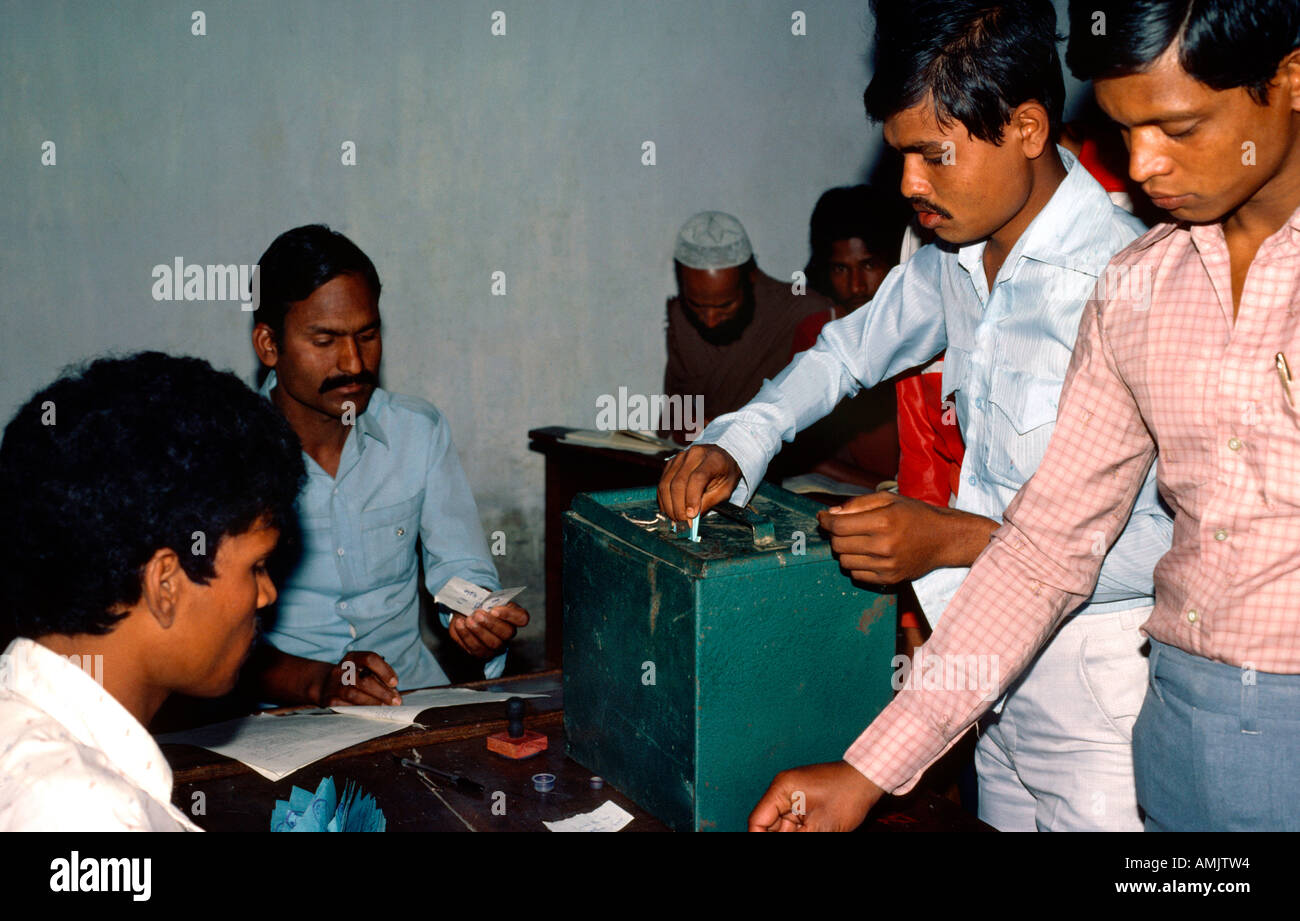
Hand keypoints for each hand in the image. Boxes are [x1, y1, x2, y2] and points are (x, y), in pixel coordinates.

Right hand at [319, 651, 401, 706]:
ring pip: (354, 694)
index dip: (384, 670)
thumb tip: (395, 695)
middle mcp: (341, 669)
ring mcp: (333, 685)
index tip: (395, 683)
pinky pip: (345, 707)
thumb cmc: (353, 678)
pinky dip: (359, 710)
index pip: (370, 658)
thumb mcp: (363, 670)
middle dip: (382, 692)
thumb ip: (380, 679)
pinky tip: (370, 712)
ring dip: (372, 703)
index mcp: (352, 658)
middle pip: (364, 680)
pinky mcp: (329, 700)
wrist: (325, 685)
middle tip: (395, 701)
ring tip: (385, 708)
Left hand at [449, 601, 528, 657]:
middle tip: (477, 614)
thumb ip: (486, 598)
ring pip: (493, 643)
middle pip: (508, 633)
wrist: (465, 613)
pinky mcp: (483, 652)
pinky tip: (460, 625)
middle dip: (491, 623)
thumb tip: (480, 601)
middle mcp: (508, 632)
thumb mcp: (484, 596)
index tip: (494, 610)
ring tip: (468, 620)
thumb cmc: (478, 603)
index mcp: (513, 615)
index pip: (522, 618)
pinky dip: (466, 636)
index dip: (510, 615)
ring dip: (478, 631)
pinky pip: (477, 649)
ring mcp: (497, 645)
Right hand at [657, 443, 741, 523]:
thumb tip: (692, 518)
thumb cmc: (725, 474)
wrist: (720, 457)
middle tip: (682, 522)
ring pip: (666, 483)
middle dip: (678, 506)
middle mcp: (693, 454)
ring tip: (675, 519)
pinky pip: (662, 483)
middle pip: (678, 482)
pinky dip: (664, 500)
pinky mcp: (670, 463)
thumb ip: (709, 502)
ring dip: (669, 505)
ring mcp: (679, 458)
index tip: (691, 515)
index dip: (692, 498)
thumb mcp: (725, 489)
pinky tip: (669, 510)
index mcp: (712, 459)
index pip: (697, 478)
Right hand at [748, 761, 883, 831]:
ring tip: (813, 831)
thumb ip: (796, 839)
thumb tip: (778, 841)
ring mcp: (795, 796)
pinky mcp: (806, 802)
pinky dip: (801, 833)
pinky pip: (795, 824)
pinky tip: (812, 832)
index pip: (758, 821)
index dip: (758, 838)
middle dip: (776, 837)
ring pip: (782, 827)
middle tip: (804, 835)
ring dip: (792, 834)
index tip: (762, 848)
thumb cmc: (847, 797)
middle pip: (769, 825)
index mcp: (781, 790)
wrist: (869, 780)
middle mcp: (783, 791)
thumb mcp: (819, 827)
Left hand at [817, 491, 958, 584]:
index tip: (823, 518)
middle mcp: (884, 545)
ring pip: (844, 561)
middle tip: (844, 528)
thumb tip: (830, 514)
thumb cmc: (915, 515)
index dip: (826, 521)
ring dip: (844, 551)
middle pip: (838, 545)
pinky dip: (855, 565)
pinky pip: (856, 575)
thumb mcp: (889, 499)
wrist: (943, 539)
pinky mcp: (889, 580)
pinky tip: (867, 555)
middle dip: (835, 535)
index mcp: (883, 521)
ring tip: (858, 541)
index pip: (839, 526)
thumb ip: (858, 504)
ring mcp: (887, 565)